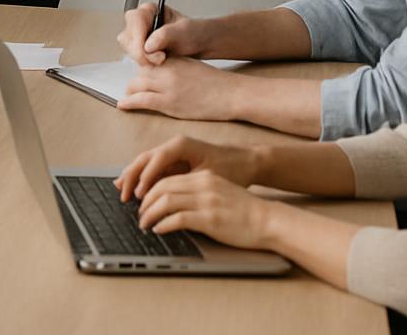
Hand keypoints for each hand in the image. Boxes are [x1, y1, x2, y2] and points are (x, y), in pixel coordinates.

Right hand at [115, 135, 259, 200]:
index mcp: (182, 145)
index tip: (139, 193)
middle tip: (123, 194)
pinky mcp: (175, 162)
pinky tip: (134, 189)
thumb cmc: (232, 168)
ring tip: (121, 191)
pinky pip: (153, 169)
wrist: (247, 162)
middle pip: (145, 158)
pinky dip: (142, 178)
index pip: (156, 159)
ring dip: (133, 177)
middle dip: (131, 176)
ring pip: (145, 163)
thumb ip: (187, 184)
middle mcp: (174, 145)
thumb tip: (168, 197)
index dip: (146, 176)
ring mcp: (173, 153)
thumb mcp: (210, 177)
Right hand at [117, 4, 203, 64]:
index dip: (140, 38)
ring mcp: (138, 36)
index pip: (135, 20)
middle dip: (141, 52)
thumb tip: (148, 45)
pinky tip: (158, 62)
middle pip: (128, 36)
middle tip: (160, 58)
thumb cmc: (194, 33)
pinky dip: (145, 63)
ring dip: (143, 58)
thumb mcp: (184, 31)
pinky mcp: (139, 48)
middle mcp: (141, 22)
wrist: (199, 44)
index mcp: (150, 10)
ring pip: (128, 48)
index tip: (152, 52)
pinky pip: (133, 57)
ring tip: (162, 59)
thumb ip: (166, 35)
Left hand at [117, 56, 240, 119]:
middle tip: (132, 88)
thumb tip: (159, 72)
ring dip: (129, 91)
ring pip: (136, 85)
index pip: (148, 60)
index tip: (138, 76)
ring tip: (127, 97)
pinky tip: (123, 105)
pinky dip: (129, 102)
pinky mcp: (168, 102)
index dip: (141, 69)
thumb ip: (174, 67)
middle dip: (134, 81)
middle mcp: (167, 69)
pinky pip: (141, 100)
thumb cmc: (215, 83)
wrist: (230, 93)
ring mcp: (167, 86)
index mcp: (173, 59)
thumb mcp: (191, 66)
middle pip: (140, 72)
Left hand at [134, 170, 274, 248]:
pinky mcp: (209, 219)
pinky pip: (177, 219)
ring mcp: (206, 201)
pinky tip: (158, 230)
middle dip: (145, 202)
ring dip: (149, 213)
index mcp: (204, 177)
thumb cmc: (244, 211)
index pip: (167, 178)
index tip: (141, 201)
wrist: (267, 220)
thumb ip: (198, 192)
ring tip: (144, 224)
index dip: (149, 189)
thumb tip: (172, 202)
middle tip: (138, 214)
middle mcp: (203, 185)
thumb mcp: (219, 192)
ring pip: (165, 201)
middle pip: (162, 187)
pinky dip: (163, 224)